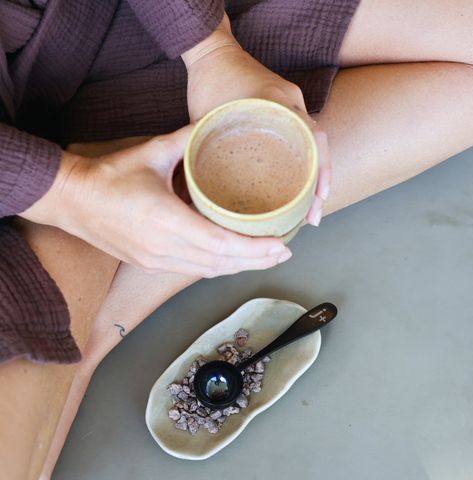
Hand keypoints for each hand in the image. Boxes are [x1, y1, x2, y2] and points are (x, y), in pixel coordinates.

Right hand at [19, 126, 290, 276]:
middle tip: (283, 253)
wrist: (71, 200)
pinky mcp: (150, 264)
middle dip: (256, 261)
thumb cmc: (108, 176)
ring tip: (266, 258)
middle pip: (220, 264)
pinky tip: (233, 260)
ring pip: (208, 272)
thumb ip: (188, 138)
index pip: (221, 242)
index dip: (254, 248)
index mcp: (165, 220)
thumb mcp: (152, 151)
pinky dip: (218, 268)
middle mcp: (163, 247)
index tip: (279, 245)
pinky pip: (192, 271)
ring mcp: (155, 260)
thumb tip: (216, 124)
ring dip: (239, 268)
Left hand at [182, 14, 330, 224]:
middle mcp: (292, 103)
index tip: (316, 202)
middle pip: (319, 147)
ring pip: (314, 145)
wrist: (213, 52)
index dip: (320, 174)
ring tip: (310, 208)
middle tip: (313, 217)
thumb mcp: (204, 120)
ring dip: (315, 176)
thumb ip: (204, 152)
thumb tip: (193, 195)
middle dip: (321, 185)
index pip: (312, 140)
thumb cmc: (206, 83)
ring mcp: (292, 104)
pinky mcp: (286, 108)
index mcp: (277, 103)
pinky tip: (298, 183)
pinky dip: (304, 161)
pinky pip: (303, 137)